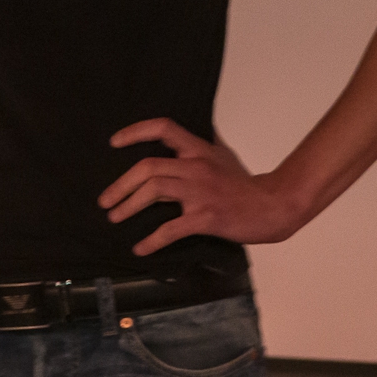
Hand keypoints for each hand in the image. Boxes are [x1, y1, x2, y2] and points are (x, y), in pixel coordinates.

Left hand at [98, 118, 307, 256]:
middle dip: (121, 184)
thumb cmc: (245, 183)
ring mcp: (201, 192)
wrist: (271, 206)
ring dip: (128, 205)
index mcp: (199, 150)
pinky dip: (152, 240)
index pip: (164, 128)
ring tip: (114, 217)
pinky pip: (171, 228)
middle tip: (104, 200)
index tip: (114, 142)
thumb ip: (203, 142)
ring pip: (154, 190)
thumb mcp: (223, 154)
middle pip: (148, 166)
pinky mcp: (206, 217)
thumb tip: (190, 129)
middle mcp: (196, 166)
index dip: (136, 131)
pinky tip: (140, 248)